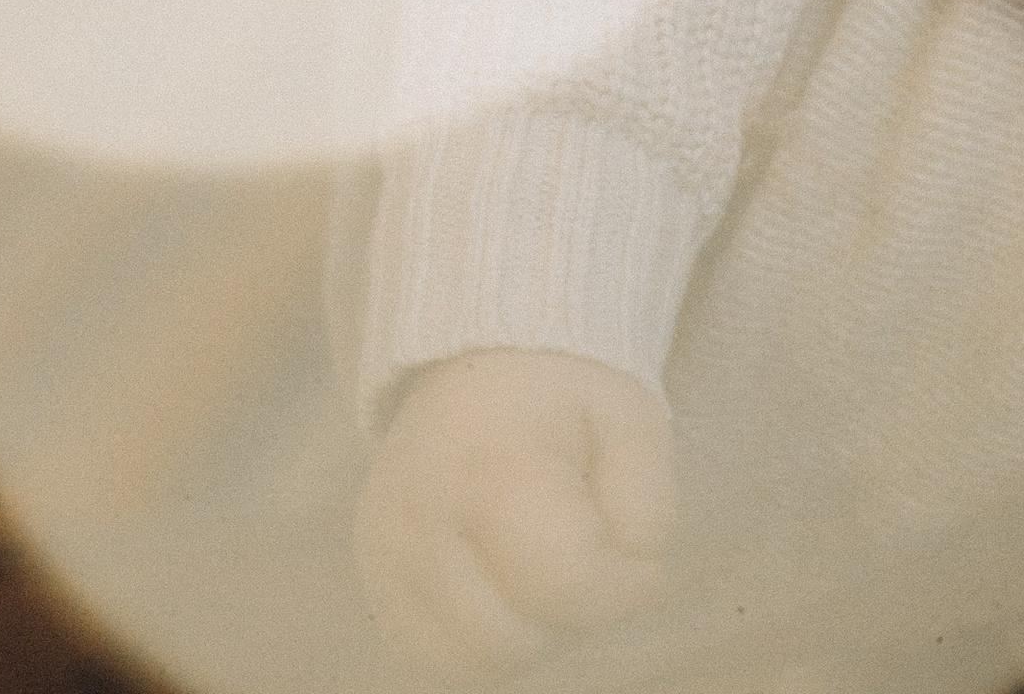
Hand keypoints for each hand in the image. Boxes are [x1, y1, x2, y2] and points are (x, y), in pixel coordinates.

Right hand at [355, 349, 675, 673]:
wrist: (478, 360)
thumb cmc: (564, 397)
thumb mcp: (632, 421)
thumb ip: (648, 507)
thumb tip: (635, 581)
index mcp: (487, 463)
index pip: (562, 581)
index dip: (620, 586)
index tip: (641, 558)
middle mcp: (417, 518)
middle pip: (514, 640)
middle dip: (569, 614)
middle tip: (584, 549)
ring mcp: (385, 559)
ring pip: (476, 664)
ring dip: (528, 633)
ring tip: (542, 562)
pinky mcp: (375, 588)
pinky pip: (443, 660)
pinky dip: (487, 639)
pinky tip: (504, 580)